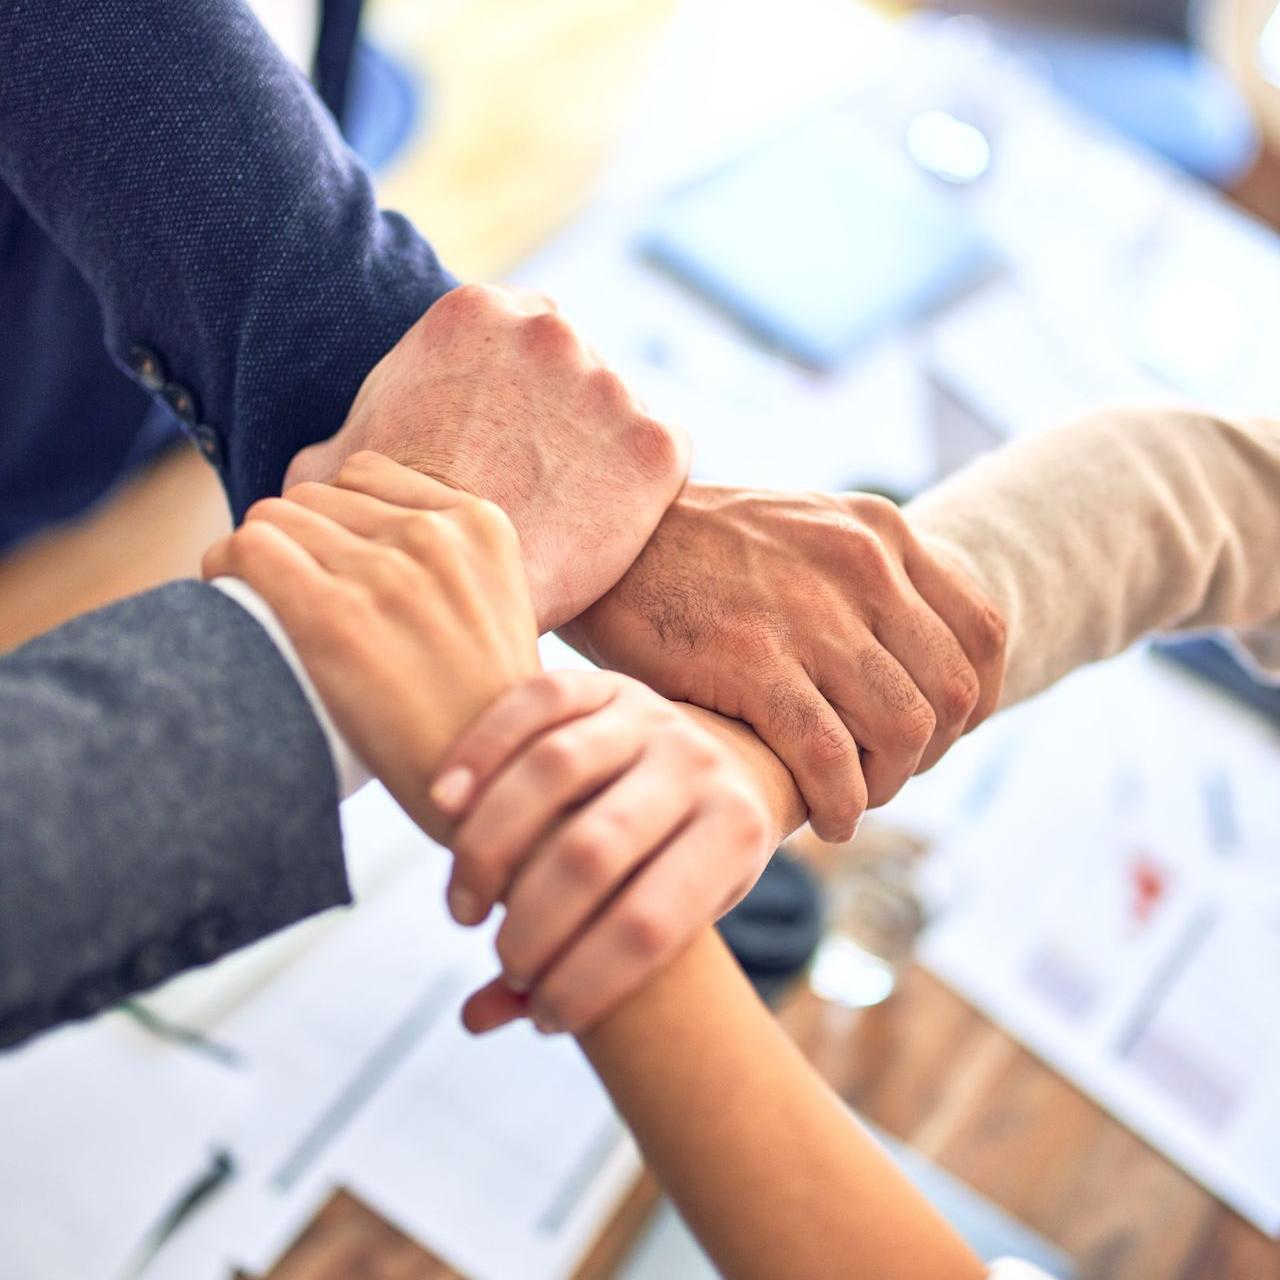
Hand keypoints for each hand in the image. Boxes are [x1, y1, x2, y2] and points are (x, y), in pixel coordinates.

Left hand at [202, 452, 539, 833]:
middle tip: (296, 599)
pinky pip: (246, 549)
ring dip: (260, 558)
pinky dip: (225, 571)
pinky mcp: (333, 615)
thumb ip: (446, 563)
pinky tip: (233, 605)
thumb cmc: (485, 717)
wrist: (492, 791)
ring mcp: (386, 572)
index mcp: (482, 526)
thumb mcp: (498, 609)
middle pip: (316, 497)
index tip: (333, 566)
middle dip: (298, 542)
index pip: (368, 475)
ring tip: (266, 608)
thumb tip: (359, 544)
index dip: (339, 520)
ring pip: (274, 517)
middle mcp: (435, 536)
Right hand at [283, 284, 690, 630]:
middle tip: (536, 478)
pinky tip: (606, 525)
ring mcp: (610, 384)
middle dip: (559, 414)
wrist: (447, 588)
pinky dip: (645, 489)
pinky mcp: (657, 444)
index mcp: (473, 312)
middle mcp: (550, 329)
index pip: (513, 337)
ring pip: (618, 412)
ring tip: (566, 510)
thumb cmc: (382, 529)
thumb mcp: (332, 468)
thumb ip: (345, 439)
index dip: (511, 394)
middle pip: (572, 365)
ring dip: (602, 450)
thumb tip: (323, 461)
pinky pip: (663, 458)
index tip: (502, 439)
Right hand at [430, 670, 773, 1035]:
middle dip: (532, 924)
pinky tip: (442, 806)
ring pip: (554, 770)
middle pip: (593, 850)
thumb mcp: (673, 919)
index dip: (588, 983)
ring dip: (490, 847)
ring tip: (465, 907)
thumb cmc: (687, 864)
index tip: (547, 1016)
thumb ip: (585, 969)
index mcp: (736, 833)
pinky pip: (534, 704)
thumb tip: (477, 1018)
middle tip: (502, 957)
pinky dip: (480, 752)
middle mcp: (700, 765)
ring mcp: (651, 714)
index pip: (651, 924)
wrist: (726, 764)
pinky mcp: (605, 682)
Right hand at [560, 484, 1005, 842]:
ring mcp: (809, 612)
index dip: (975, 701)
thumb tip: (908, 661)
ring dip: (886, 784)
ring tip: (852, 798)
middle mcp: (861, 565)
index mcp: (880, 532)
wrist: (604, 533)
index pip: (983, 632)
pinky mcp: (751, 659)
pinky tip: (823, 818)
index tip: (937, 735)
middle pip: (952, 691)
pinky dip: (841, 803)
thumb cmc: (699, 550)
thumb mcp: (803, 532)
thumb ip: (861, 580)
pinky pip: (830, 757)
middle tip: (884, 773)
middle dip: (930, 753)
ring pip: (903, 730)